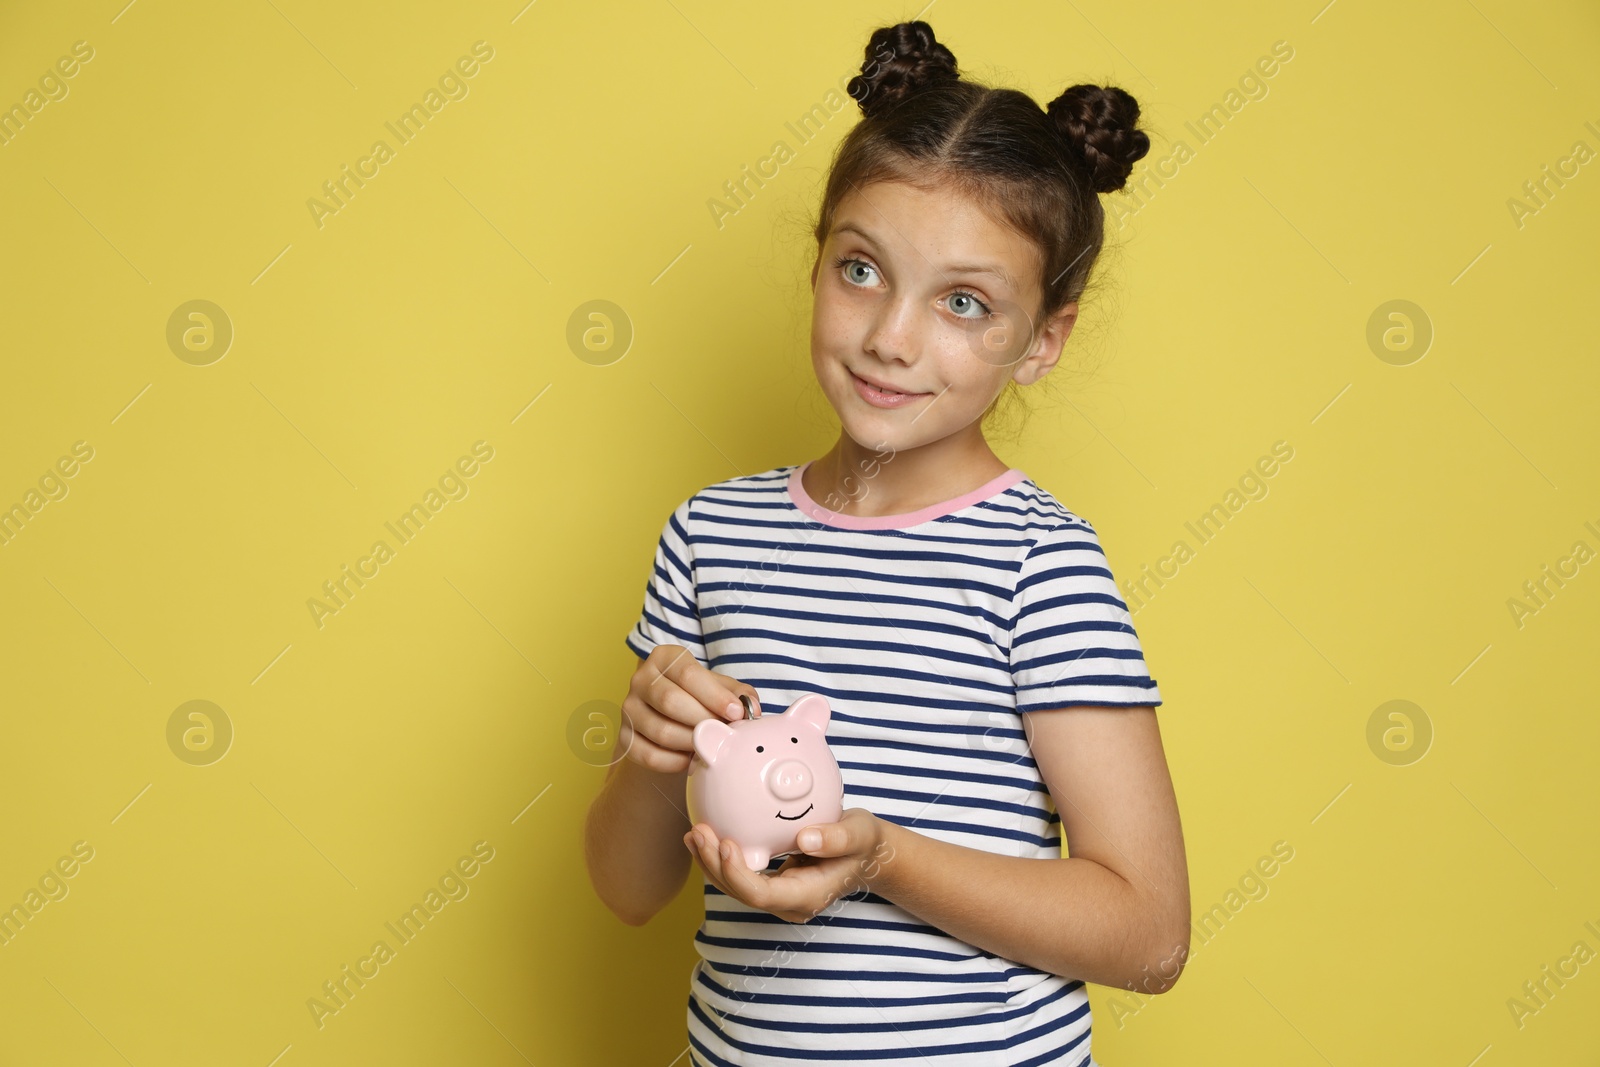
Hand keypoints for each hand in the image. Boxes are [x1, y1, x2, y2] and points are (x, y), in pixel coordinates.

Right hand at [619, 646, 762, 774]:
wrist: (672, 717)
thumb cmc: (700, 698)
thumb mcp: (720, 688)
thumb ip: (737, 694)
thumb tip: (750, 708)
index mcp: (664, 658)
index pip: (687, 674)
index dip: (714, 695)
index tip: (736, 713)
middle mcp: (641, 679)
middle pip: (670, 701)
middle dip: (704, 721)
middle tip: (724, 733)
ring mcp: (629, 709)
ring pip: (660, 731)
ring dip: (692, 743)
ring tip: (711, 747)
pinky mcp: (624, 737)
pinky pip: (648, 755)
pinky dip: (674, 762)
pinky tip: (691, 759)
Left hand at [683, 808, 894, 923]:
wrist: (865, 853)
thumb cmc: (862, 842)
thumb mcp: (860, 833)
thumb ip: (837, 839)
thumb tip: (806, 839)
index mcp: (808, 896)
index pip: (762, 895)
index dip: (739, 874)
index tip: (726, 843)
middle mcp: (788, 903)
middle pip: (741, 893)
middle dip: (715, 866)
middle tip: (698, 832)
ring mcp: (778, 896)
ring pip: (735, 887)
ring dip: (710, 862)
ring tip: (693, 833)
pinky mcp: (770, 883)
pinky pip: (739, 876)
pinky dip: (720, 858)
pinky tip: (706, 836)